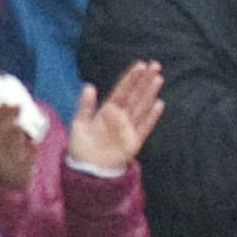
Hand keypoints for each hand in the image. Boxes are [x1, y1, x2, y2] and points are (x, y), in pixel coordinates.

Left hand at [70, 61, 163, 175]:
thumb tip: (89, 86)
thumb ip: (85, 106)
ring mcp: (128, 128)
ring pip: (141, 107)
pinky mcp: (134, 141)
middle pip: (135, 95)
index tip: (140, 65)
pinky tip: (158, 104)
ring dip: (149, 93)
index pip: (121, 91)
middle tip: (155, 65)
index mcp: (107, 111)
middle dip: (144, 80)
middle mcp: (120, 117)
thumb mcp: (79, 124)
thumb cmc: (81, 148)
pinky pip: (144, 126)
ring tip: (158, 78)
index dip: (130, 79)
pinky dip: (151, 116)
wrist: (87, 171)